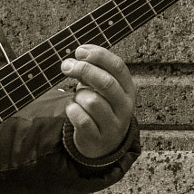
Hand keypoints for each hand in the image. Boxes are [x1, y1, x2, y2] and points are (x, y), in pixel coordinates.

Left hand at [60, 45, 136, 159]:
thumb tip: (78, 54)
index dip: (98, 56)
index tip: (79, 51)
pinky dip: (72, 110)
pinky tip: (73, 109)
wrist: (104, 142)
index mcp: (128, 89)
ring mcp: (113, 124)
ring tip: (77, 98)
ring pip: (92, 101)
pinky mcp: (98, 138)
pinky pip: (82, 119)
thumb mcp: (104, 88)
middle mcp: (124, 106)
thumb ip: (94, 70)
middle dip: (83, 70)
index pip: (118, 66)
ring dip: (78, 96)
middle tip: (66, 66)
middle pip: (106, 82)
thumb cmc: (102, 106)